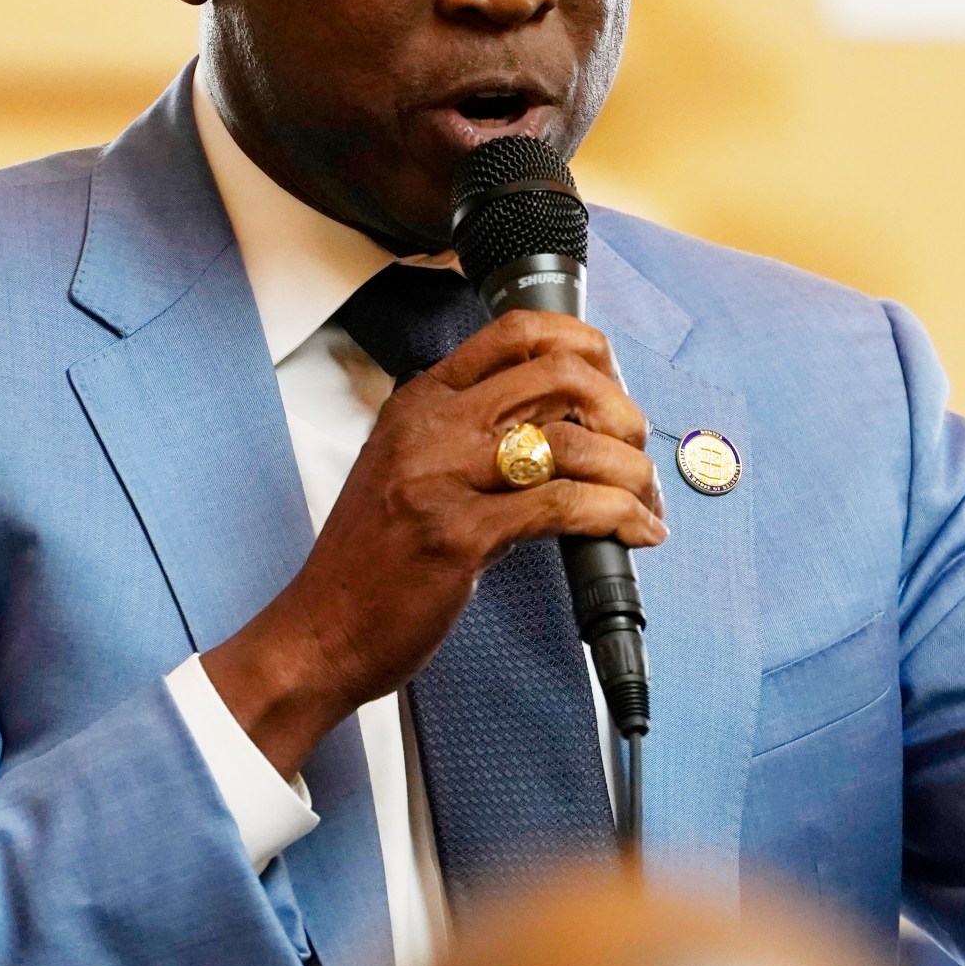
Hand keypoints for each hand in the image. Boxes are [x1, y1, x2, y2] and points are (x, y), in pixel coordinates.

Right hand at [201, 311, 667, 777]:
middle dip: (621, 409)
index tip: (615, 380)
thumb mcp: (410, 470)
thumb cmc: (373, 562)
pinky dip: (614, 515)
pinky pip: (561, 506)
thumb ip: (471, 436)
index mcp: (421, 401)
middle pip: (557, 375)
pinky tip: (633, 532)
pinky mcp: (457, 536)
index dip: (584, 344)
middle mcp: (430, 426)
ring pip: (569, 439)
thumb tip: (566, 423)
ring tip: (644, 500)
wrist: (320, 632)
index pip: (516, 333)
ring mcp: (440, 478)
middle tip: (638, 449)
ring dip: (629, 470)